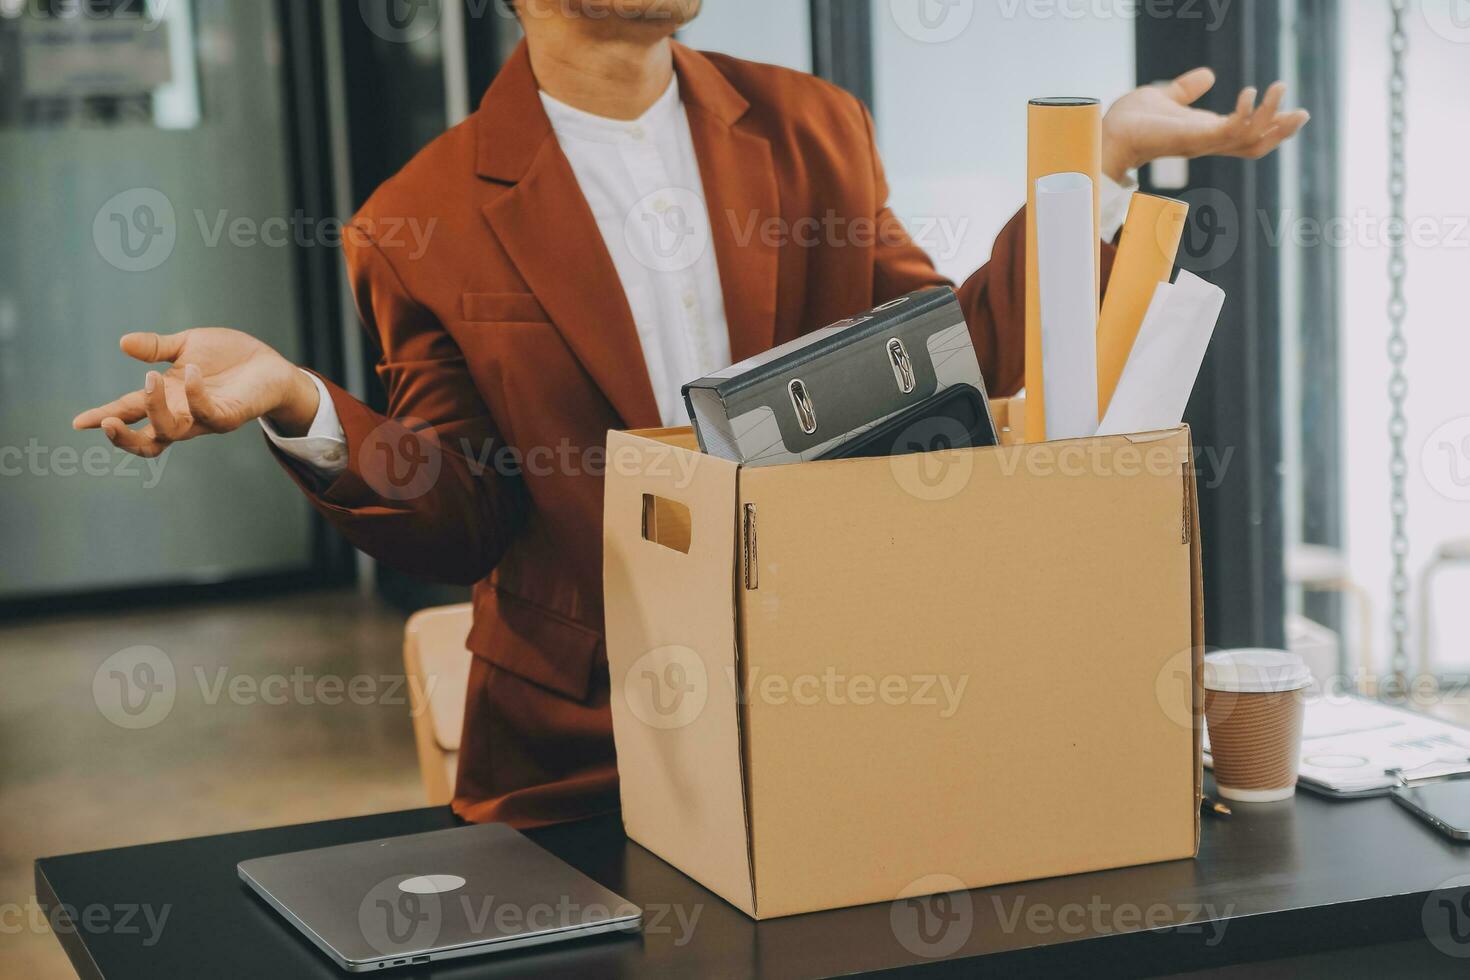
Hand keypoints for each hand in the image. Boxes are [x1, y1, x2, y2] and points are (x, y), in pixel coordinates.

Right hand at [72, 328, 320, 457]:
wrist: (271, 365)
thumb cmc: (229, 358)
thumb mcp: (187, 346)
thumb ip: (156, 347)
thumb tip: (122, 343)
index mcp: (168, 400)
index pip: (130, 414)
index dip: (104, 418)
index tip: (77, 422)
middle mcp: (183, 415)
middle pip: (148, 441)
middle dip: (124, 437)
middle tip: (108, 419)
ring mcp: (206, 419)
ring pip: (172, 431)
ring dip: (155, 408)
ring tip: (149, 377)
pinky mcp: (229, 415)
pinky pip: (208, 413)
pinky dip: (195, 394)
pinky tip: (192, 372)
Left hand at [1100, 67, 1309, 180]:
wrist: (1110, 131)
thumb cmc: (1132, 121)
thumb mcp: (1167, 97)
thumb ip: (1187, 89)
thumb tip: (1208, 75)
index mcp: (1206, 133)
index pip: (1247, 134)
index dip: (1271, 125)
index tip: (1294, 110)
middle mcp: (1209, 142)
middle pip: (1257, 145)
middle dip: (1282, 131)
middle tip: (1304, 113)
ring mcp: (1204, 143)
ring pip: (1251, 138)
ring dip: (1270, 116)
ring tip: (1279, 88)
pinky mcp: (1195, 139)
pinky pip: (1230, 131)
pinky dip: (1245, 115)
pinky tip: (1251, 93)